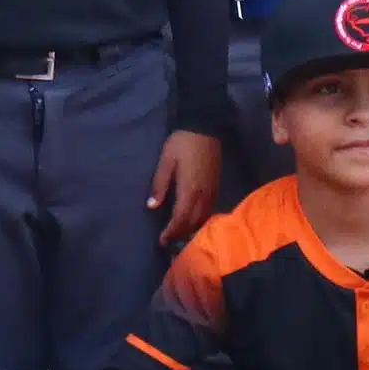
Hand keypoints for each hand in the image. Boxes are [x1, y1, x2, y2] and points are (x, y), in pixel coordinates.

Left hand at [148, 128, 223, 244]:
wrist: (205, 128)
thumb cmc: (182, 143)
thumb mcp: (166, 161)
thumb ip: (159, 185)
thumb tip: (151, 207)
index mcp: (189, 190)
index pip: (180, 219)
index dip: (171, 232)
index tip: (161, 241)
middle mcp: (203, 195)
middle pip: (193, 222)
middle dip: (180, 234)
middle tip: (168, 241)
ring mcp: (212, 191)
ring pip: (203, 218)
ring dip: (191, 228)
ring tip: (179, 234)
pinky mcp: (216, 187)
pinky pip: (210, 210)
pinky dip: (200, 220)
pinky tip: (193, 220)